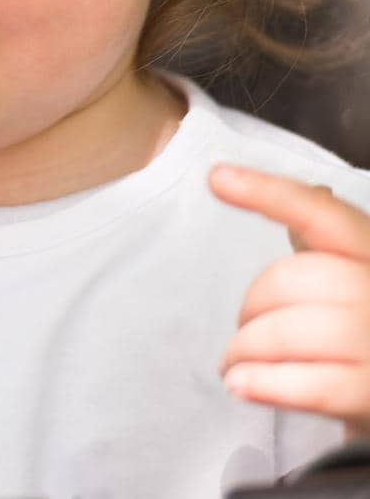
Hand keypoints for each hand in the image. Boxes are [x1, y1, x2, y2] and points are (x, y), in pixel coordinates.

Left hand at [210, 163, 369, 440]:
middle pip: (288, 278)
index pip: (323, 214)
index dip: (269, 194)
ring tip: (234, 365)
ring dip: (244, 349)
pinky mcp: (369, 393)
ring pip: (285, 332)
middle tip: (244, 328)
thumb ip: (327, 242)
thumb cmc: (362, 330)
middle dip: (250, 304)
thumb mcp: (354, 276)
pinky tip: (241, 384)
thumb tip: (315, 188)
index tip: (216, 177)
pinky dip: (261, 383)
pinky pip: (305, 384)